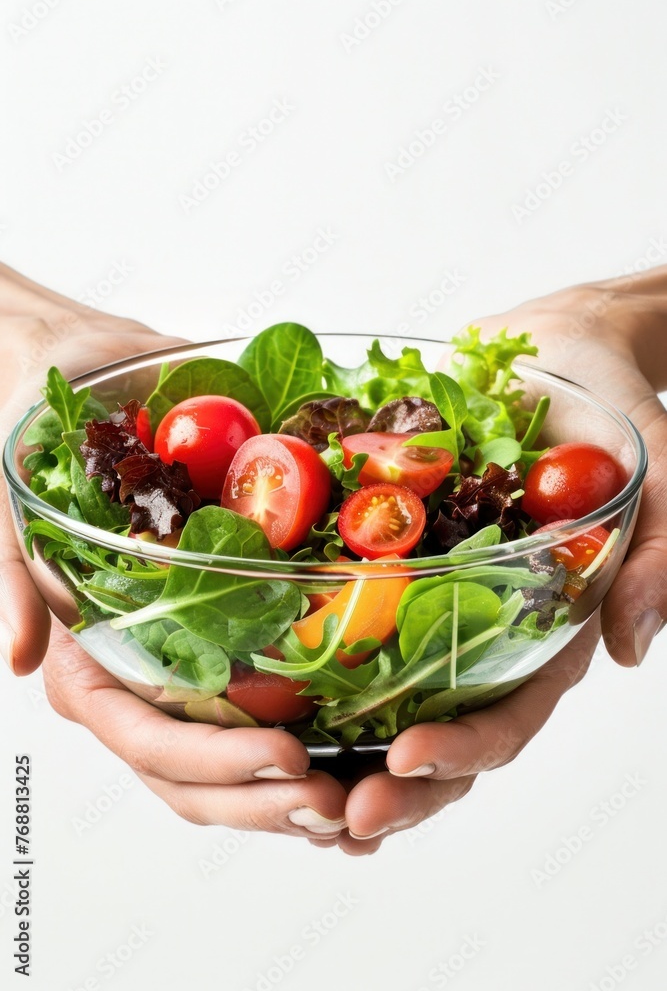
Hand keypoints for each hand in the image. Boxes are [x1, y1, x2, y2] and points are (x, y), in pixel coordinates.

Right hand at [0, 264, 349, 842]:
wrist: (90, 376)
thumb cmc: (45, 440)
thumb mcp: (12, 504)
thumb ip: (12, 579)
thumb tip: (17, 659)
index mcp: (89, 662)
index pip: (146, 739)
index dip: (214, 760)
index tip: (289, 757)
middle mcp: (141, 674)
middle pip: (201, 772)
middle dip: (268, 799)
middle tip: (345, 804)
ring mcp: (188, 658)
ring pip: (241, 751)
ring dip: (298, 787)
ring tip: (366, 796)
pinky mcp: (230, 627)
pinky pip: (274, 696)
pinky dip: (317, 732)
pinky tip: (369, 749)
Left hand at [338, 266, 666, 852]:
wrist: (555, 347)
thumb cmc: (609, 407)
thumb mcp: (654, 474)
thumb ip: (657, 555)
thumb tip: (634, 648)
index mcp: (548, 630)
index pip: (511, 714)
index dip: (465, 748)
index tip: (408, 758)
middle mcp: (484, 628)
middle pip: (439, 729)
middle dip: (392, 783)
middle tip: (334, 815)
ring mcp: (430, 595)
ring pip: (383, 693)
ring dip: (339, 747)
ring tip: (286, 779)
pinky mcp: (384, 554)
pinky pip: (342, 609)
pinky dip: (304, 656)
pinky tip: (255, 692)